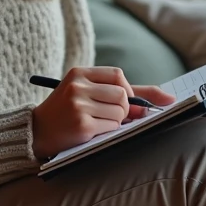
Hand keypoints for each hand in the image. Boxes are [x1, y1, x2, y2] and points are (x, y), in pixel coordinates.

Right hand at [31, 67, 174, 158]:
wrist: (37, 131)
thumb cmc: (67, 111)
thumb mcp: (87, 93)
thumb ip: (126, 92)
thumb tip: (168, 98)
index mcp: (78, 73)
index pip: (118, 75)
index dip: (127, 91)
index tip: (124, 102)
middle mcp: (77, 86)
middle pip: (122, 95)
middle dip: (123, 110)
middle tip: (109, 117)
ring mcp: (78, 105)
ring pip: (120, 113)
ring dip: (116, 122)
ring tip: (97, 124)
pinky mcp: (81, 125)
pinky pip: (112, 127)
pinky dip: (108, 132)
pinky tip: (91, 132)